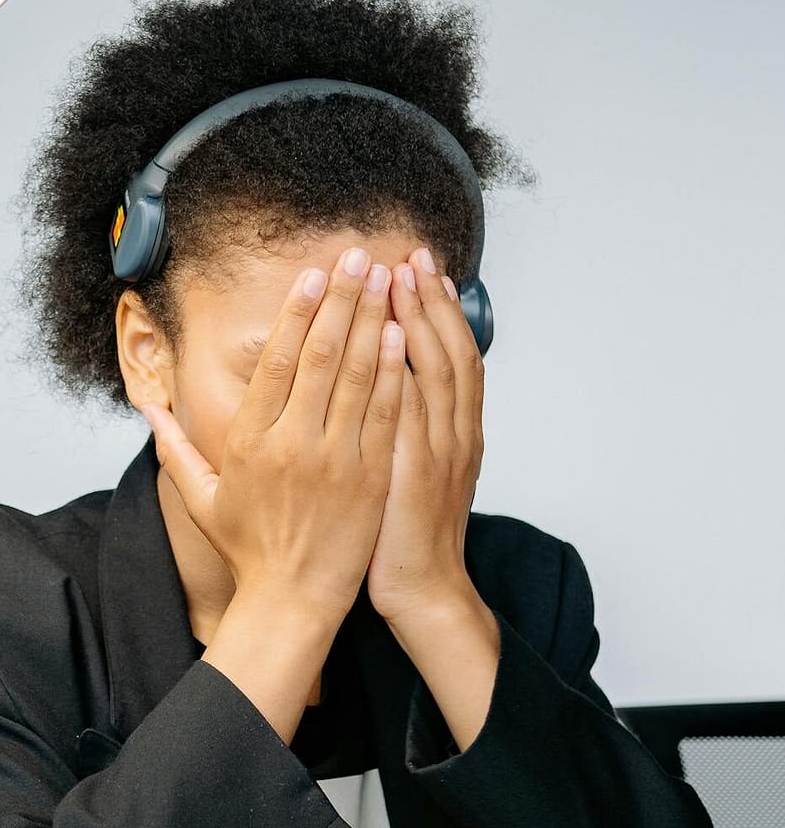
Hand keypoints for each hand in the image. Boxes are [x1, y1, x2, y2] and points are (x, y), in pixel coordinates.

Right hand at [141, 246, 406, 622]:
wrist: (292, 602)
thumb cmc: (248, 548)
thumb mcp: (201, 496)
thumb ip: (175, 446)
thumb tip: (149, 408)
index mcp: (251, 440)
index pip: (278, 361)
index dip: (298, 312)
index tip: (313, 274)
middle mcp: (293, 443)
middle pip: (322, 356)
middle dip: (342, 299)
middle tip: (358, 255)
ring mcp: (336, 459)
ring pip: (358, 376)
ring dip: (373, 321)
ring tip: (385, 279)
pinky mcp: (370, 477)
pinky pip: (386, 414)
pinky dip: (394, 372)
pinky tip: (400, 335)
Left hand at [366, 247, 485, 623]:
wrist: (424, 590)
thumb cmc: (407, 532)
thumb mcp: (417, 469)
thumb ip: (408, 424)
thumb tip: (390, 379)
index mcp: (456, 432)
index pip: (451, 354)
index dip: (439, 309)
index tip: (421, 268)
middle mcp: (454, 434)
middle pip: (448, 351)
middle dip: (430, 300)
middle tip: (412, 255)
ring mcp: (439, 452)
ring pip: (436, 373)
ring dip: (421, 321)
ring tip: (401, 277)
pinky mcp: (414, 473)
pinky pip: (413, 413)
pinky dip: (407, 373)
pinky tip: (394, 340)